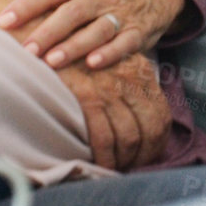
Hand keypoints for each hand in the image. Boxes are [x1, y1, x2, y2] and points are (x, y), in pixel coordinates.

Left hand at [0, 0, 185, 69]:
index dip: (28, 4)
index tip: (4, 20)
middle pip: (73, 11)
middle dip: (49, 30)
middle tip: (26, 49)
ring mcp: (120, 14)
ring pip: (97, 29)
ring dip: (75, 45)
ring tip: (53, 61)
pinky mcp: (138, 32)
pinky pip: (125, 42)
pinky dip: (110, 53)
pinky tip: (93, 64)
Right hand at [55, 53, 170, 170]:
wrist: (44, 35)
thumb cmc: (74, 54)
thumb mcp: (110, 61)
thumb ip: (126, 85)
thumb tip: (136, 120)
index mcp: (140, 71)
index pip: (161, 115)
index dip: (157, 143)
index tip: (146, 156)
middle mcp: (130, 78)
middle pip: (150, 129)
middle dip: (143, 156)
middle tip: (130, 168)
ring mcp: (110, 88)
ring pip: (129, 137)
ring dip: (123, 161)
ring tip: (113, 169)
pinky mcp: (87, 96)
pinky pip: (103, 138)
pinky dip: (104, 158)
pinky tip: (99, 165)